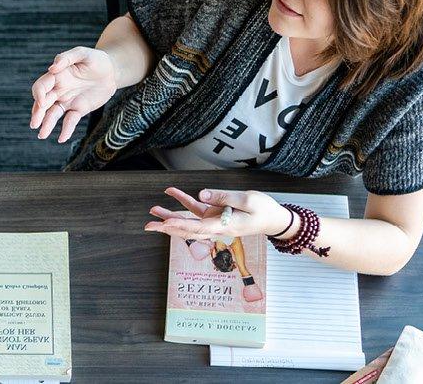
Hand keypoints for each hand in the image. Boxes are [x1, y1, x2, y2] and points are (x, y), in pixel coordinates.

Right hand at [29, 46, 118, 141]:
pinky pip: (69, 121)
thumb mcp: (82, 53)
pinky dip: (65, 130)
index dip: (39, 95)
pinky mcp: (78, 109)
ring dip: (46, 124)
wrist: (112, 71)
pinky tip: (61, 138)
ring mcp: (67, 101)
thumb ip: (66, 58)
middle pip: (43, 103)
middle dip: (37, 113)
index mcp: (56, 76)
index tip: (43, 102)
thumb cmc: (95, 59)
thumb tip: (52, 68)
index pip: (41, 86)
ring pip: (53, 114)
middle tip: (34, 124)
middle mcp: (58, 90)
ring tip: (42, 135)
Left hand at [144, 187, 292, 241]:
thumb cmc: (264, 210)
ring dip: (170, 216)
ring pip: (188, 220)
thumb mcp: (247, 199)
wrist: (274, 219)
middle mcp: (216, 227)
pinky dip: (183, 201)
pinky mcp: (215, 214)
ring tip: (153, 211)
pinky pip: (196, 209)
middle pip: (187, 229)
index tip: (164, 225)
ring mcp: (214, 221)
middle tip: (148, 227)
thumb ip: (223, 197)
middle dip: (167, 228)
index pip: (198, 228)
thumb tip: (201, 194)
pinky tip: (171, 193)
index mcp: (224, 226)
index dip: (180, 227)